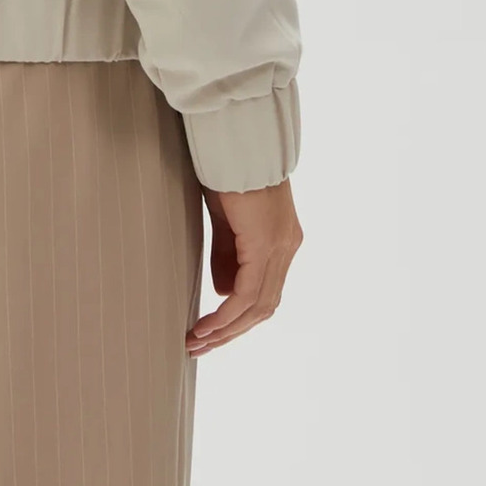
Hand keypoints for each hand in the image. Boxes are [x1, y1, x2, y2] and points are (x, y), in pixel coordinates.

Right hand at [186, 178, 302, 355]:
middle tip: (200, 345)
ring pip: (258, 306)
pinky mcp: (266, 243)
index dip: (238, 316)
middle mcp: (287, 247)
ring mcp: (280, 246)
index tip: (210, 330)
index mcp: (280, 240)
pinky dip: (227, 313)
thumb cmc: (229, 169)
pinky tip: (206, 325)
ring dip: (227, 328)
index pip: (264, 291)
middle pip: (264, 306)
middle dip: (231, 331)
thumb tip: (223, 291)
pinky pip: (248, 292)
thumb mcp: (227, 218)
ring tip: (197, 341)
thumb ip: (228, 254)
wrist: (238, 139)